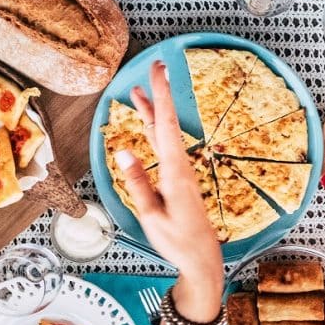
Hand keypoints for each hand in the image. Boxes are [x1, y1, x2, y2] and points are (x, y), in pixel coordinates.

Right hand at [114, 61, 223, 313]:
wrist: (202, 258)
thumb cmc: (177, 241)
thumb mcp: (151, 216)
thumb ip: (137, 182)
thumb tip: (122, 150)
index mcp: (175, 172)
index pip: (166, 125)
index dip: (162, 95)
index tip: (159, 70)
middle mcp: (180, 167)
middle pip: (167, 123)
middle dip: (159, 94)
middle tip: (156, 66)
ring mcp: (180, 172)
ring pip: (163, 134)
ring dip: (152, 111)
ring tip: (138, 91)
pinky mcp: (177, 179)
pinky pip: (164, 148)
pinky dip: (154, 131)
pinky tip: (147, 124)